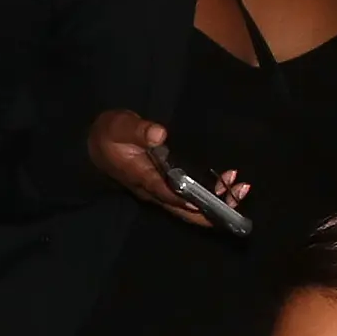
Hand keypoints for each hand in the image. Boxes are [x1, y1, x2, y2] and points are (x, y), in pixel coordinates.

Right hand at [85, 107, 243, 228]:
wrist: (96, 145)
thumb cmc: (110, 135)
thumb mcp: (120, 126)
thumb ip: (138, 130)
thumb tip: (159, 134)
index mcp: (143, 178)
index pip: (168, 192)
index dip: (189, 197)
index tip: (211, 197)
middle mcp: (153, 191)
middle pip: (184, 209)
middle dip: (212, 208)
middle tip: (238, 197)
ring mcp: (161, 192)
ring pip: (190, 207)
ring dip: (216, 203)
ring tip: (240, 188)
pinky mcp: (166, 188)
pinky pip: (191, 199)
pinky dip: (210, 195)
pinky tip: (227, 183)